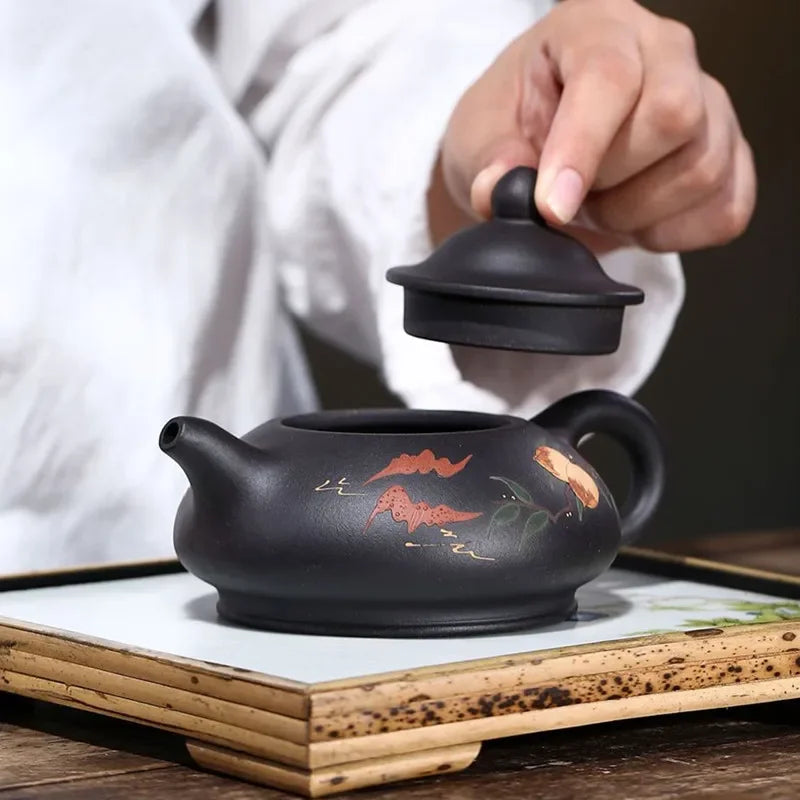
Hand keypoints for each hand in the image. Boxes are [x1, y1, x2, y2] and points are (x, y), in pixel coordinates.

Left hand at [431, 0, 755, 253]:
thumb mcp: (479, 137)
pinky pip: (725, 210)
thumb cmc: (514, 127)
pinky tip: (636, 220)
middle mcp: (665, 52)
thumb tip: (497, 191)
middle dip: (612, 180)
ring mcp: (709, 103)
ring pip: (701, 170)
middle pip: (673, 117)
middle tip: (571, 196)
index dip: (581, 148)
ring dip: (636, 213)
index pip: (609, 78)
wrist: (543, 151)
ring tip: (599, 203)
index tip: (551, 206)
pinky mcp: (731, 157)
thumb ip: (489, 161)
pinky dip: (672, 234)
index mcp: (596, 27)